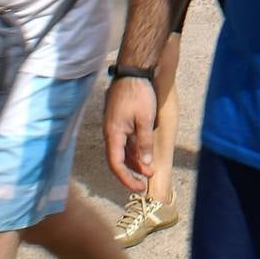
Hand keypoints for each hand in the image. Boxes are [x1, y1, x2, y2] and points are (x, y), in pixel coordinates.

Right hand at [103, 77, 158, 192]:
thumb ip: (144, 143)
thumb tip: (145, 164)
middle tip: (146, 181)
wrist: (134, 70)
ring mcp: (114, 126)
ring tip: (149, 169)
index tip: (138, 188)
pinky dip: (133, 149)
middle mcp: (110, 132)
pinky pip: (124, 141)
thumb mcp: (145, 119)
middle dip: (131, 172)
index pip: (116, 164)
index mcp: (113, 134)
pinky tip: (144, 153)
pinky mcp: (119, 120)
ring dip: (134, 161)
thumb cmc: (139, 93)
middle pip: (118, 159)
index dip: (126, 179)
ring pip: (122, 150)